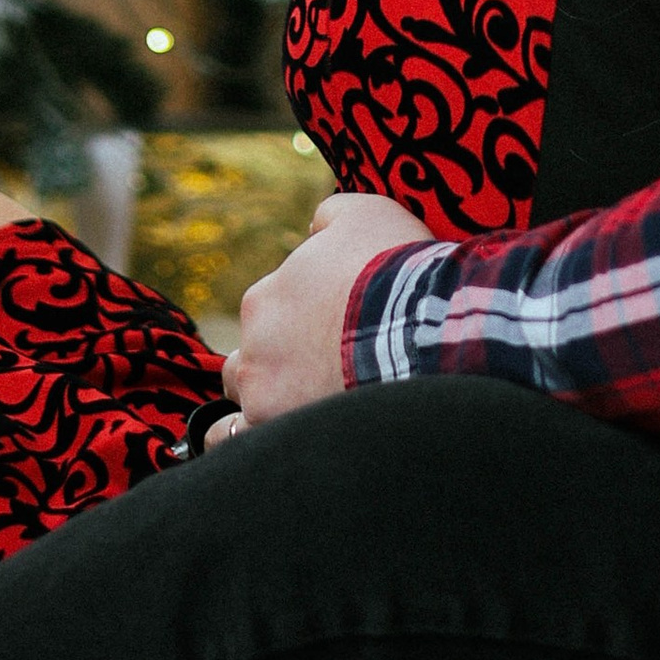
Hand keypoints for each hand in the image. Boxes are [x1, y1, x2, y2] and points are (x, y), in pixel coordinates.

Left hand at [214, 192, 433, 432]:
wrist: (422, 328)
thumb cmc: (396, 268)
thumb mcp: (365, 214)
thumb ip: (328, 218)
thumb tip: (314, 229)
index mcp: (266, 298)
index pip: (270, 314)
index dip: (303, 323)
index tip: (339, 331)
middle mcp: (254, 347)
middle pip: (251, 361)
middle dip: (278, 365)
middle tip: (326, 371)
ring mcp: (263, 395)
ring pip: (248, 404)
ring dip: (269, 404)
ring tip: (309, 409)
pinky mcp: (278, 433)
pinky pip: (237, 446)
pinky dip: (251, 443)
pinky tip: (275, 445)